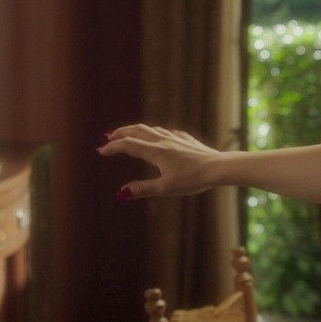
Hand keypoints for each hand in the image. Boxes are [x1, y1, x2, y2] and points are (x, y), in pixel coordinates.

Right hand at [97, 124, 222, 198]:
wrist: (219, 167)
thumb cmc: (194, 179)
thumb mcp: (166, 188)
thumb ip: (143, 189)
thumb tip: (121, 193)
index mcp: (156, 152)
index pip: (128, 145)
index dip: (113, 147)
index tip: (101, 151)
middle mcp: (163, 141)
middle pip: (136, 131)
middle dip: (120, 133)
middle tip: (108, 137)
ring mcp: (175, 138)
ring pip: (150, 128)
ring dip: (135, 130)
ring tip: (128, 135)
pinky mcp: (186, 139)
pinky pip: (165, 131)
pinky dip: (154, 132)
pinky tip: (157, 136)